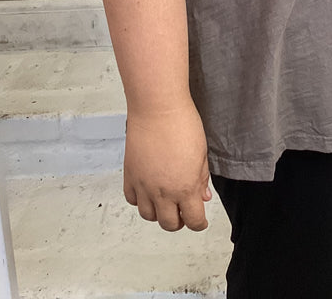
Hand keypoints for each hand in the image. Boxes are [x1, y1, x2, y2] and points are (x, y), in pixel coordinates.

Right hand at [123, 102, 211, 230]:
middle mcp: (163, 192)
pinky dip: (140, 200)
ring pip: (148, 216)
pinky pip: (132, 199)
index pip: (193, 221)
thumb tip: (202, 196)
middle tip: (184, 211)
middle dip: (179, 221)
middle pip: (169, 224)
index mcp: (185, 188)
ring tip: (166, 200)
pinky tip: (149, 191)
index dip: (199, 223)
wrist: (157, 107)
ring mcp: (144, 185)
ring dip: (159, 212)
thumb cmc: (183, 124)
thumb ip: (201, 178)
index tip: (200, 220)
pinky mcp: (130, 175)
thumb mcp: (202, 153)